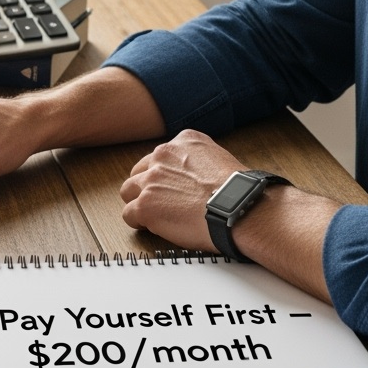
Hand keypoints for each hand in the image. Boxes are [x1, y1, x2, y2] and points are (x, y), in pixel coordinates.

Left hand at [119, 130, 244, 251]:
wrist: (239, 208)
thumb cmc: (238, 191)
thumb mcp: (220, 158)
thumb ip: (199, 161)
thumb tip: (197, 176)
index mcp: (184, 141)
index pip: (161, 156)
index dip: (165, 175)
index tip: (173, 186)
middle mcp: (163, 155)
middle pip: (140, 171)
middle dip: (147, 186)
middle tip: (161, 202)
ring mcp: (151, 180)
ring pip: (129, 191)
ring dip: (140, 203)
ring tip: (156, 216)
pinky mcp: (145, 205)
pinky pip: (129, 214)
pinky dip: (140, 222)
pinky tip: (155, 227)